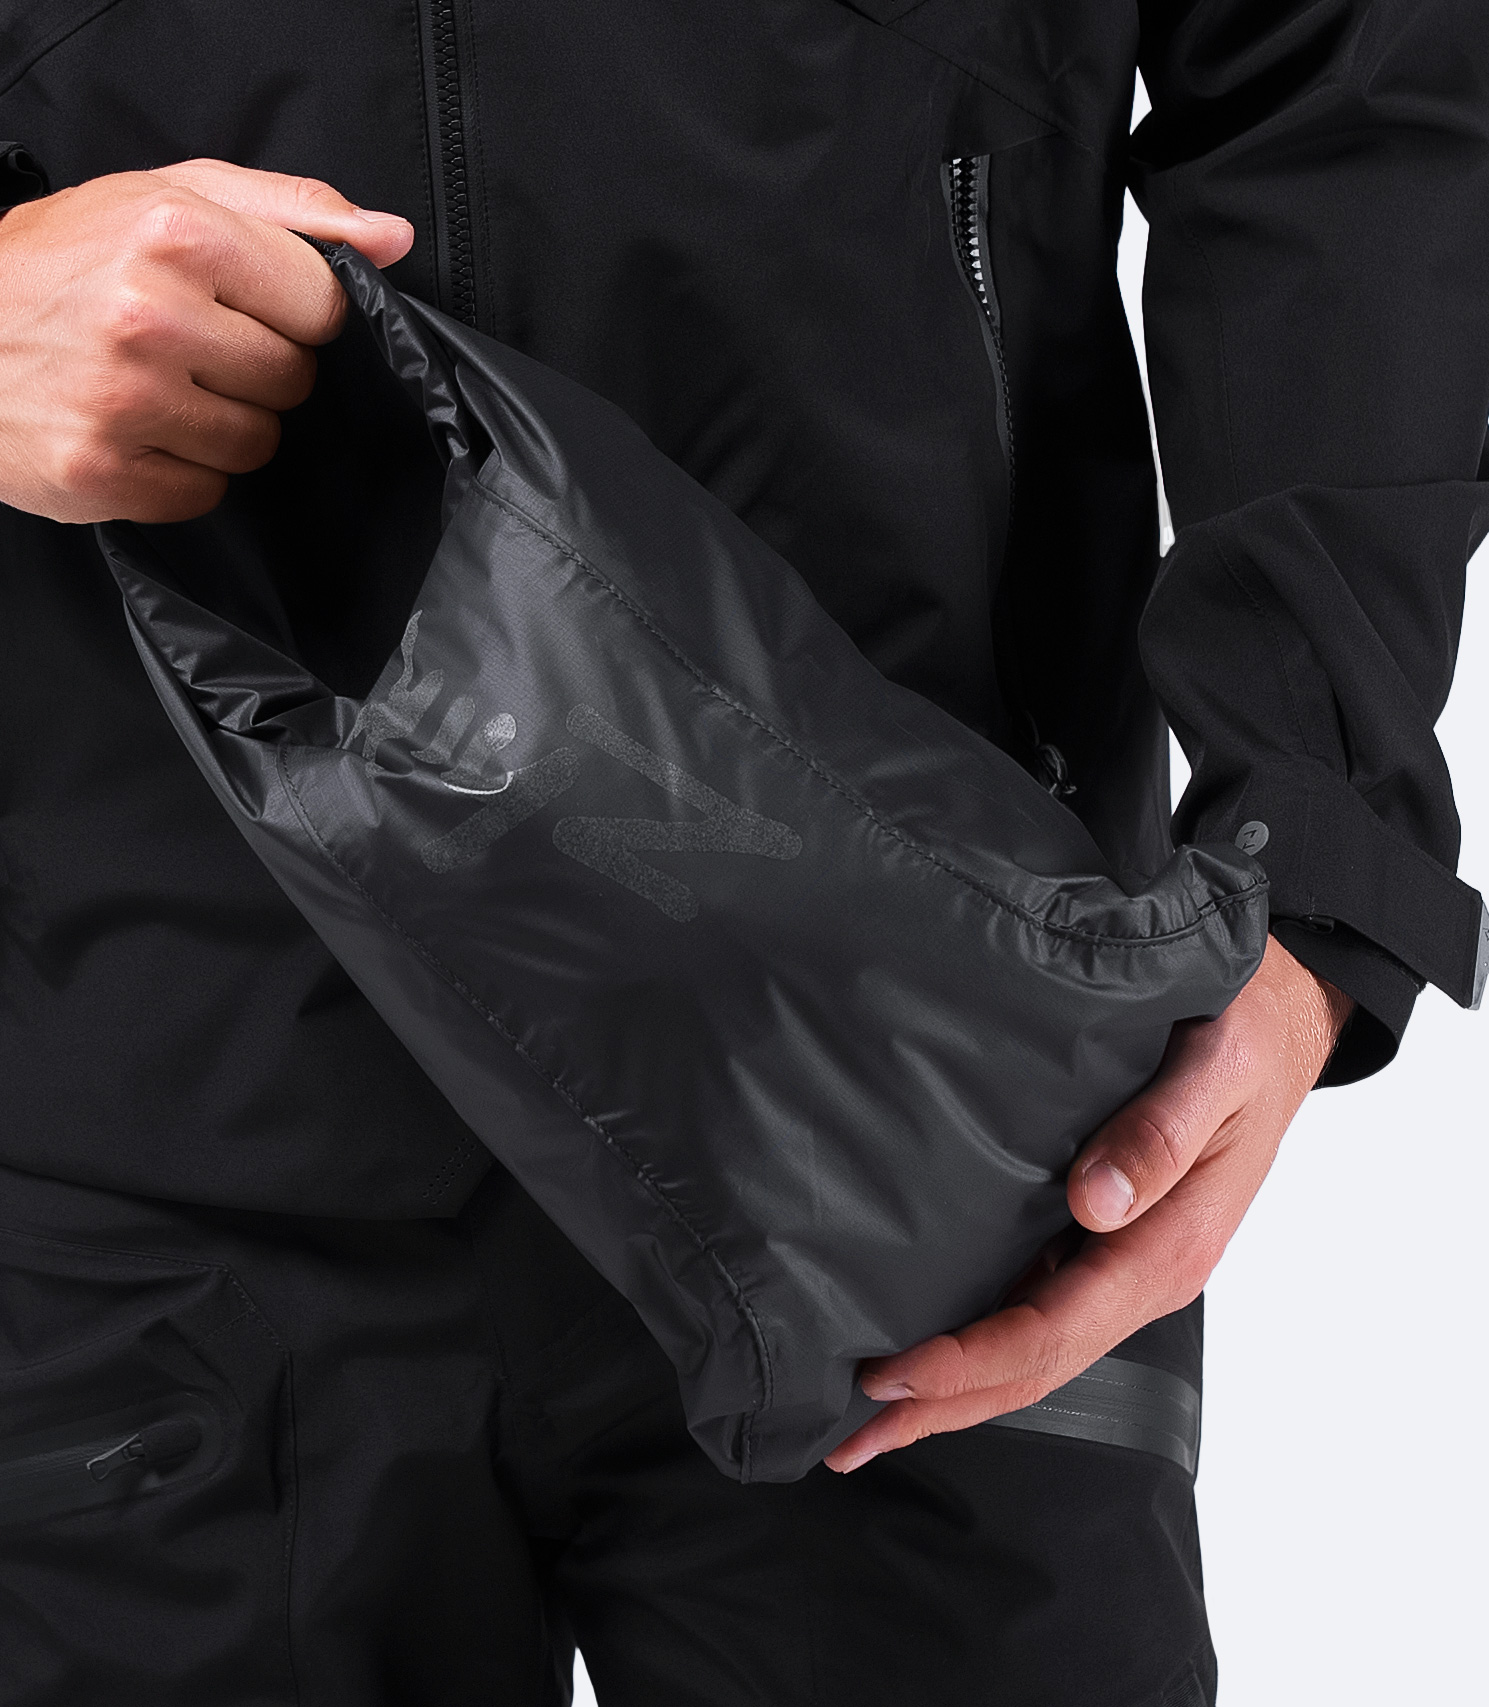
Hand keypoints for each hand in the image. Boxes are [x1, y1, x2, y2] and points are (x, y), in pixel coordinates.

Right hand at [0, 158, 414, 524]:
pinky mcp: (103, 473)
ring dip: (221, 425)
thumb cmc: (61, 260)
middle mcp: (149, 315)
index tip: (250, 309)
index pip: (323, 305)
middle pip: (293, 380)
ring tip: (158, 389)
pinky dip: (181, 473)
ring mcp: (124, 401)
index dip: (295, 314)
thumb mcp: (168, 197)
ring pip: (257, 443)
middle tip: (192, 348)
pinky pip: (206, 493)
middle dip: (256, 369)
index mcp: (175, 232)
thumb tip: (391, 239)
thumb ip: (291, 211)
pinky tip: (136, 432)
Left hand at [825, 934, 1353, 1471]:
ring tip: (864, 1412)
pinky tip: (924, 1339)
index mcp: (1167, 1247)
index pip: (1051, 1331)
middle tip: (845, 1440)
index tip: (888, 1374)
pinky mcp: (1105, 1239)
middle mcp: (1140, 1271)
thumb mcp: (1217, 1067)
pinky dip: (976, 1336)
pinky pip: (1035, 1303)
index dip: (966, 1362)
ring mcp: (1122, 1260)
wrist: (1281, 1024)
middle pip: (1032, 1365)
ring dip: (951, 1385)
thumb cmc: (1248, 1035)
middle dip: (941, 1406)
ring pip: (1030, 1345)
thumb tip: (1095, 1203)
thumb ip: (1162, 1135)